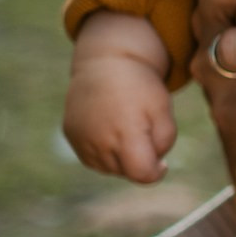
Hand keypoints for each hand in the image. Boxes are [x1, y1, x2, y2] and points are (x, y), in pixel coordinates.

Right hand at [63, 16, 177, 181]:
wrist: (106, 62)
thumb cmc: (141, 88)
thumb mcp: (164, 112)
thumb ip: (163, 144)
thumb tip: (151, 166)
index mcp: (126, 133)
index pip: (141, 174)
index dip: (156, 172)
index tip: (162, 163)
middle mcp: (99, 140)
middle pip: (125, 172)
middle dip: (139, 161)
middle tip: (143, 134)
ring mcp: (81, 139)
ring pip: (108, 168)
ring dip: (121, 158)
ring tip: (127, 130)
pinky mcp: (71, 135)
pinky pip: (92, 158)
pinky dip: (104, 152)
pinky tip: (111, 130)